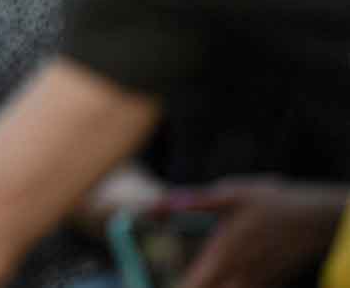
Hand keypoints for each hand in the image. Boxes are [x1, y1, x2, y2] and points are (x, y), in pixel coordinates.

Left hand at [159, 177, 346, 287]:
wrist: (318, 218)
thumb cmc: (272, 203)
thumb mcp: (230, 194)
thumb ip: (193, 202)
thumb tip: (156, 204)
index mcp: (223, 256)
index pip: (193, 286)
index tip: (159, 283)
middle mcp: (239, 275)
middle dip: (193, 286)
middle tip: (175, 279)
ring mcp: (257, 281)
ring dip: (212, 285)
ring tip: (198, 277)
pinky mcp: (271, 281)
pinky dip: (231, 285)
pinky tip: (223, 276)